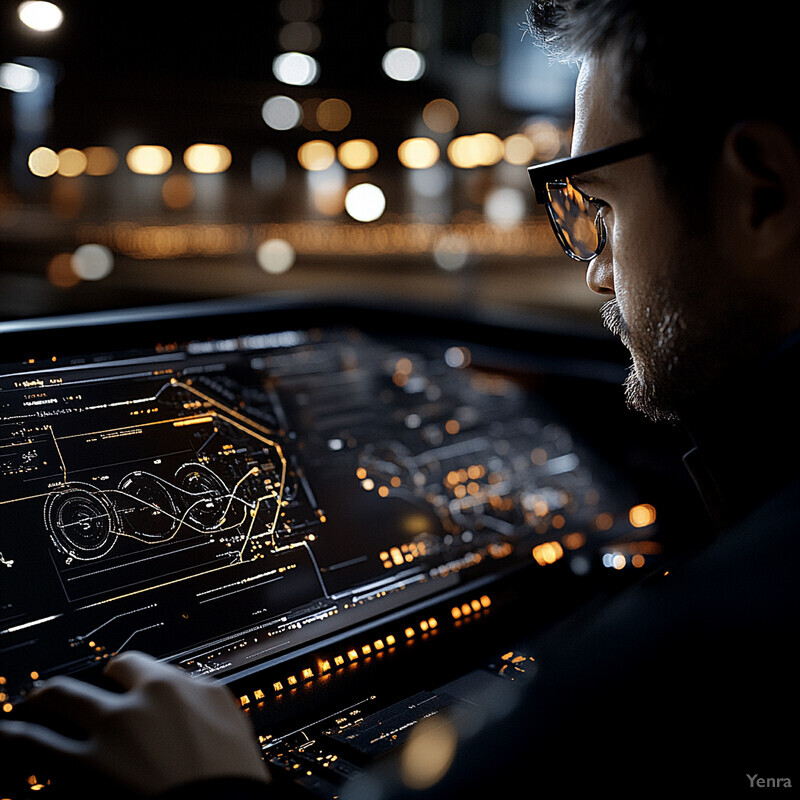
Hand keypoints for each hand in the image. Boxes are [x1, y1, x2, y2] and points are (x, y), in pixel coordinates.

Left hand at [0, 651, 270, 796]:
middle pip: (103, 675)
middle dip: (93, 678)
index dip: (125, 674)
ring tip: (29, 706)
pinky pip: (33, 744)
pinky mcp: (83, 767)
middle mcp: (146, 698)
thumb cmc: (233, 784)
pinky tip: (5, 737)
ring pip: (61, 697)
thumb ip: (204, 706)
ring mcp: (113, 729)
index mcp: (185, 688)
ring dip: (43, 699)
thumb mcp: (233, 730)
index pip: (143, 666)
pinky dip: (15, 737)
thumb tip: (193, 698)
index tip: (117, 683)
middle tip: (74, 692)